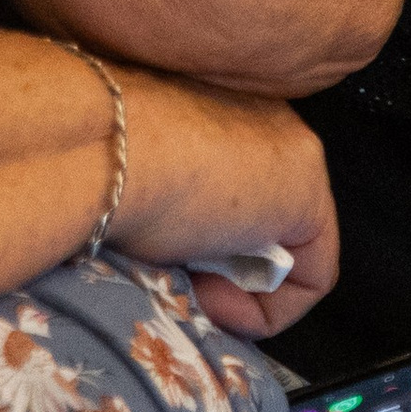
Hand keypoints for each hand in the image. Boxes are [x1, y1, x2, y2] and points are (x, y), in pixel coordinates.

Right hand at [110, 64, 338, 339]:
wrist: (101, 145)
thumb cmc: (99, 152)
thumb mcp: (141, 172)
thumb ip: (174, 189)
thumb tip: (180, 238)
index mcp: (225, 101)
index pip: (239, 183)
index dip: (206, 238)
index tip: (166, 254)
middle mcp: (269, 116)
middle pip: (269, 215)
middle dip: (227, 260)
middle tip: (182, 275)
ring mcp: (296, 151)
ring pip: (288, 246)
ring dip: (240, 283)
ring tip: (190, 286)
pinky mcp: (309, 194)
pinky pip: (311, 277)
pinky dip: (268, 310)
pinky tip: (214, 298)